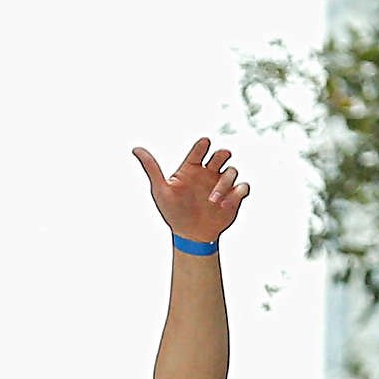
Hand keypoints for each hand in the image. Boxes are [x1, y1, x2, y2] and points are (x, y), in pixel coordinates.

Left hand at [131, 138, 250, 243]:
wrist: (190, 235)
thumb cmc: (173, 211)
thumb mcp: (161, 190)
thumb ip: (151, 168)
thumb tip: (136, 149)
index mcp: (191, 169)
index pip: (199, 151)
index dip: (202, 145)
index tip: (204, 143)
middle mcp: (208, 173)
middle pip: (221, 155)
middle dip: (222, 154)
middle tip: (218, 159)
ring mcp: (222, 184)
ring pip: (231, 171)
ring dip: (224, 183)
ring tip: (212, 200)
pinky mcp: (234, 195)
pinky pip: (242, 187)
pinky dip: (236, 194)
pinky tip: (224, 205)